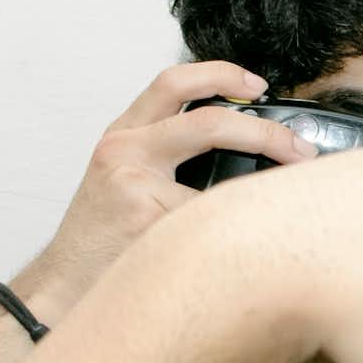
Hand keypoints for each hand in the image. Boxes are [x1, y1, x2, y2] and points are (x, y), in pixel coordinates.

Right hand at [14, 62, 313, 320]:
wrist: (62, 287)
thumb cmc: (103, 241)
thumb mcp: (126, 181)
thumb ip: (170, 157)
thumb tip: (250, 148)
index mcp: (124, 134)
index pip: (173, 82)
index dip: (221, 75)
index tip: (257, 85)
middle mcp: (125, 149)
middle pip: (210, 120)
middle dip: (266, 132)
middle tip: (300, 149)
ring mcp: (133, 183)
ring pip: (222, 180)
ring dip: (264, 189)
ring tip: (290, 200)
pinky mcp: (146, 219)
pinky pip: (212, 221)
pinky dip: (236, 233)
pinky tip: (247, 248)